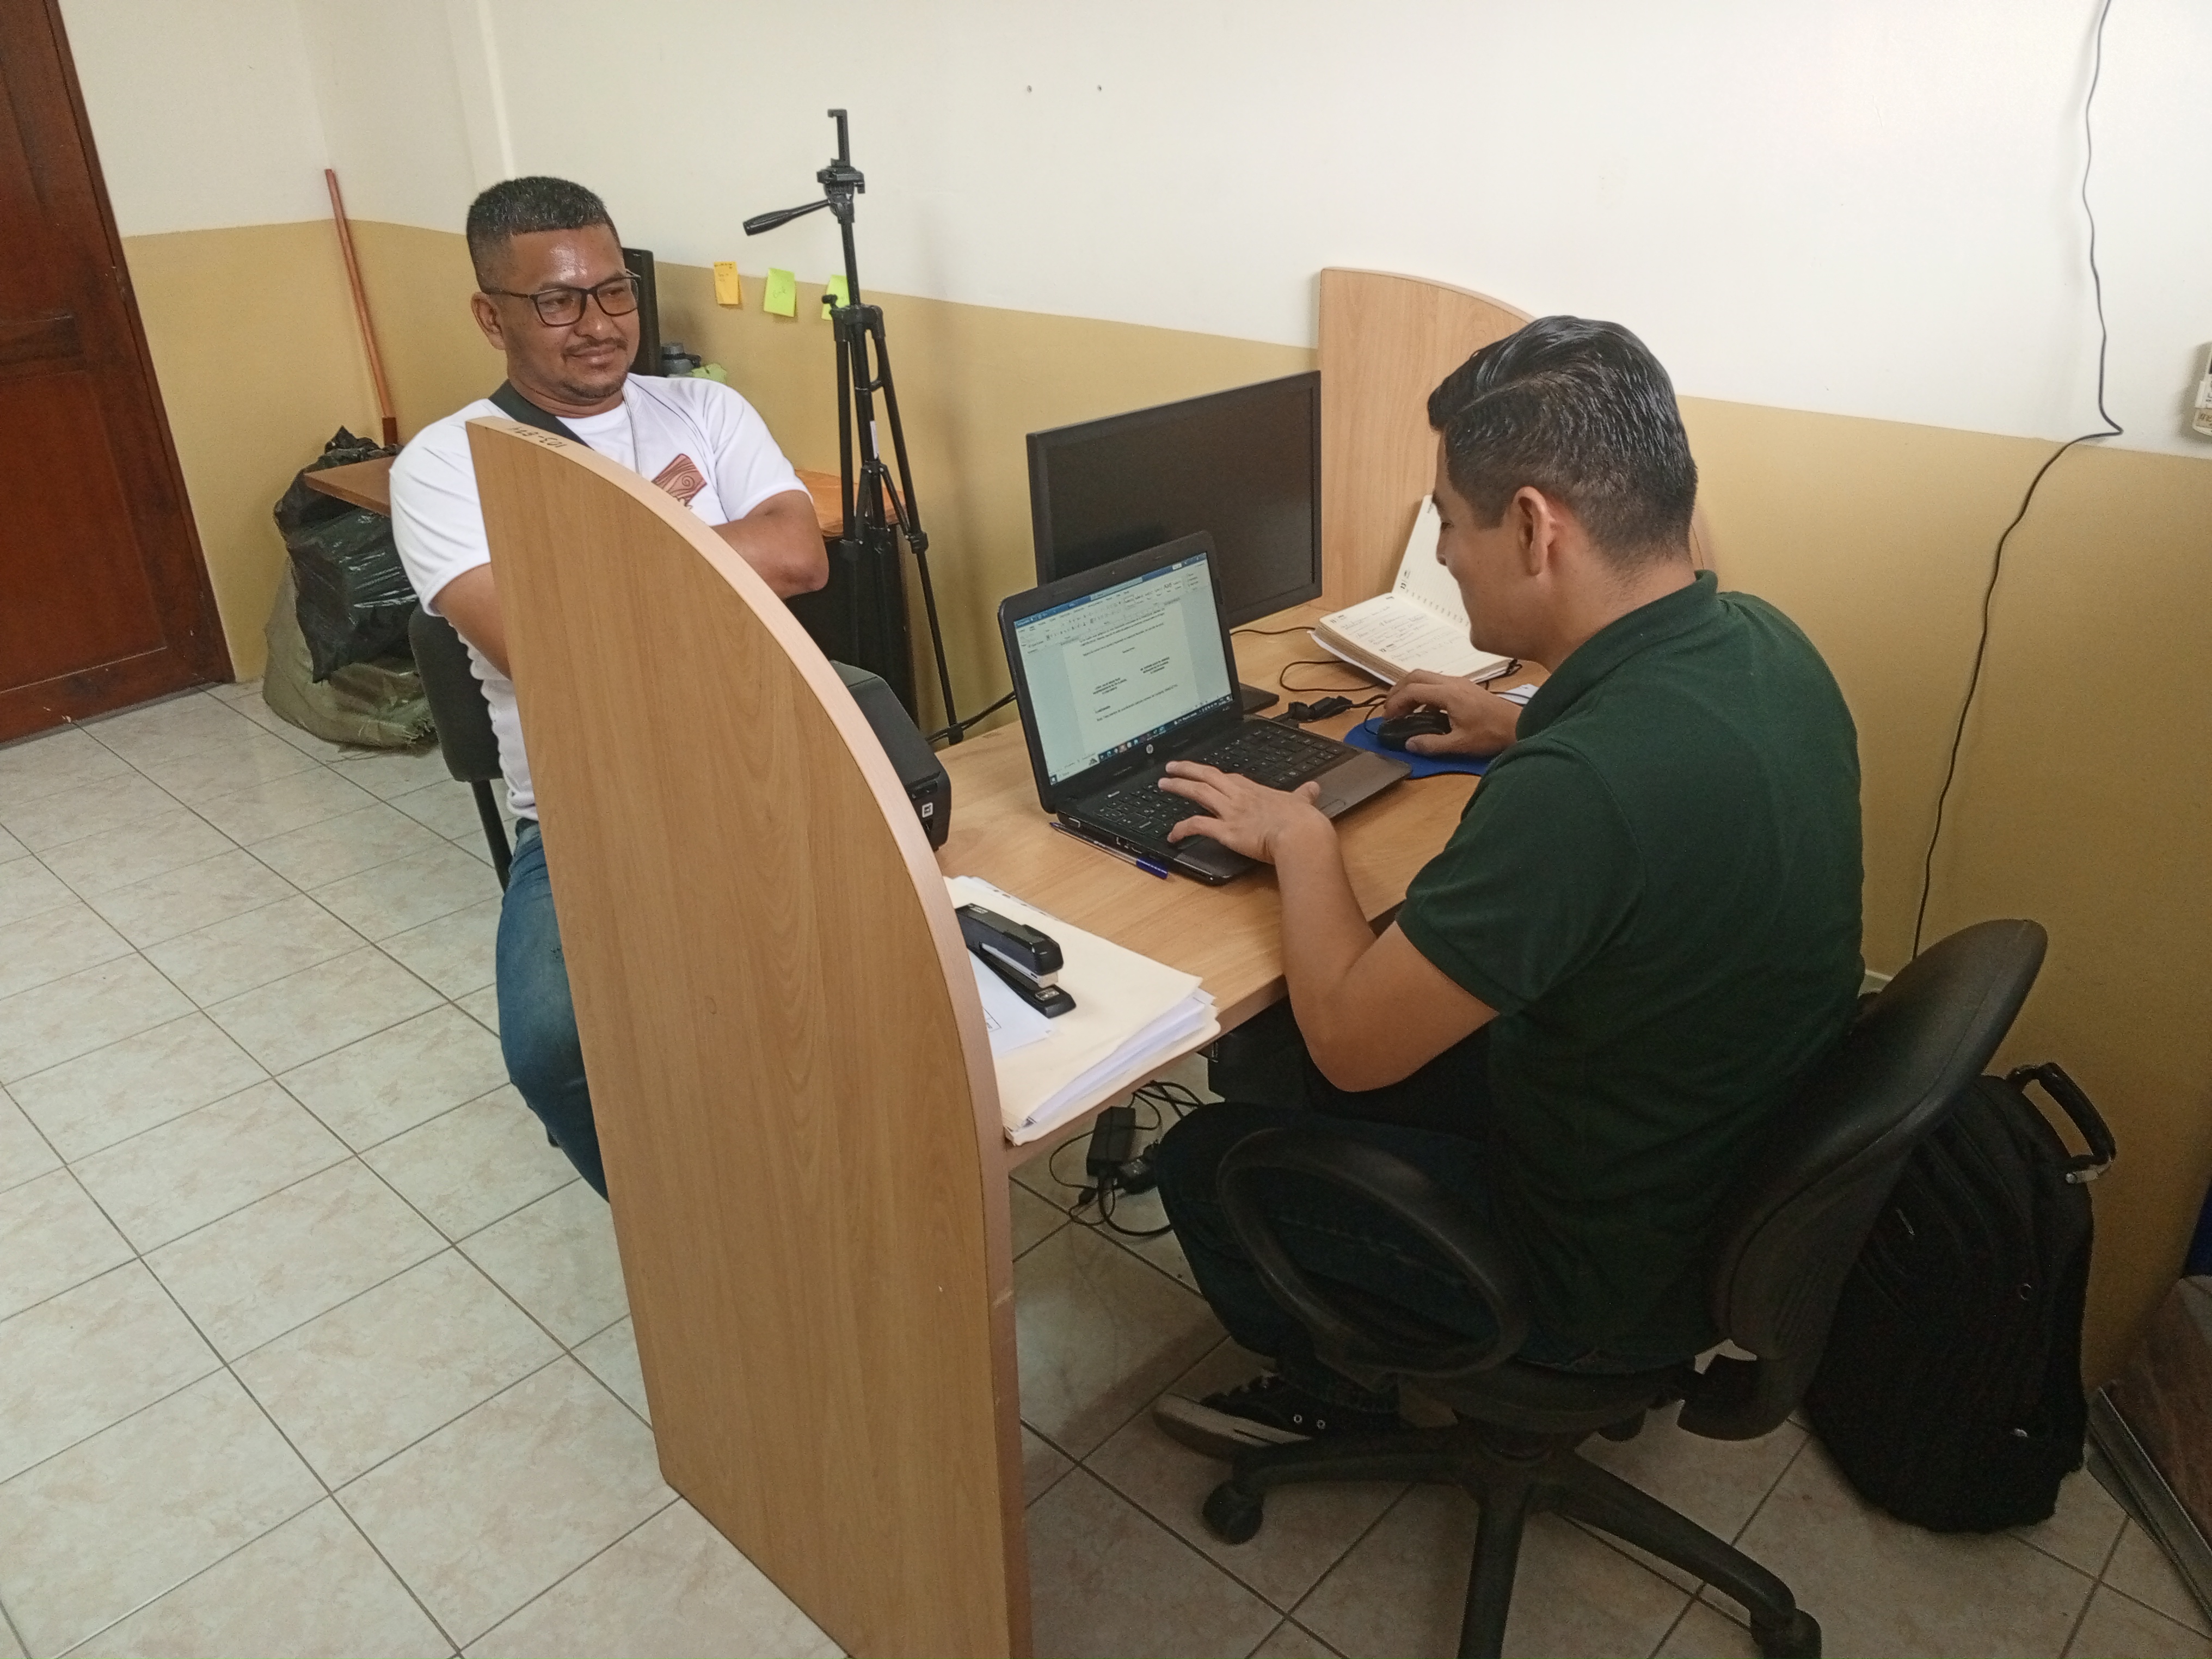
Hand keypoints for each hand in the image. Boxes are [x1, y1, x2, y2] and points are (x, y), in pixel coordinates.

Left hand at [1157, 762, 1332, 864]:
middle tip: (1171, 766)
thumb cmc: (1303, 821)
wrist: (1300, 835)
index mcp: (1256, 791)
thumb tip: (1313, 788)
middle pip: (1208, 776)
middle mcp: (1239, 797)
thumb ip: (1304, 795)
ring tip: (1163, 783)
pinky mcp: (1225, 831)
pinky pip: (1197, 826)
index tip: (1204, 771)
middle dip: (1187, 770)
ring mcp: (1230, 812)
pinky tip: (1171, 835)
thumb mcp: (1304, 802)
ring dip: (1178, 787)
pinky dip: (1181, 829)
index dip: (1213, 774)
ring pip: (1198, 793)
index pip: (1229, 777)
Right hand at [1378, 670, 1519, 756]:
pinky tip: (1424, 711)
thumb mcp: (1460, 743)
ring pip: (1426, 676)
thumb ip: (1431, 744)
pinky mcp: (1465, 687)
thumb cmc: (1491, 734)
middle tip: (1390, 709)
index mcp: (1448, 694)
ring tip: (1403, 709)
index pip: (1412, 690)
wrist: (1518, 725)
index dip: (1395, 703)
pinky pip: (1437, 682)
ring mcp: (1459, 682)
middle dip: (1398, 690)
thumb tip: (1409, 744)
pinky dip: (1424, 692)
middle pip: (1415, 675)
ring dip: (1410, 689)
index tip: (1388, 718)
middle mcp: (1452, 682)